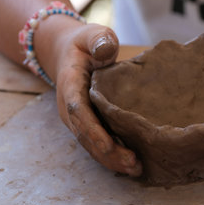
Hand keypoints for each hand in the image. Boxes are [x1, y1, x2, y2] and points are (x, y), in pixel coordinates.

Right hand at [52, 23, 141, 175]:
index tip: (109, 146)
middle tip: (133, 164)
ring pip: (90, 145)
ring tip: (135, 169)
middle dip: (108, 153)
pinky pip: (96, 143)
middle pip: (85, 135)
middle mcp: (69, 108)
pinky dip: (111, 156)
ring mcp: (76, 119)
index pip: (78, 111)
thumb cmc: (86, 44)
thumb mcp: (92, 35)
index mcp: (70, 86)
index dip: (93, 131)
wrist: (70, 54)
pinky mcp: (86, 124)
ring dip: (111, 160)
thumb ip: (98, 40)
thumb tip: (106, 49)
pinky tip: (129, 164)